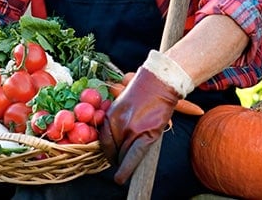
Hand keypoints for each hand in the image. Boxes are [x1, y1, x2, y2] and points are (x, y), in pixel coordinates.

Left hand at [99, 65, 180, 183]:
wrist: (157, 83)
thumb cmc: (141, 92)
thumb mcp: (122, 105)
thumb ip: (117, 122)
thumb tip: (116, 139)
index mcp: (110, 116)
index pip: (104, 141)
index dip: (108, 152)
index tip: (112, 157)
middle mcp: (117, 124)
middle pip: (113, 150)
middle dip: (116, 157)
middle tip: (121, 162)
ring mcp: (131, 130)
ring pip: (123, 155)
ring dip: (123, 164)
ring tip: (125, 169)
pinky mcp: (146, 134)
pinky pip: (134, 156)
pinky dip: (127, 168)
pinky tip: (121, 178)